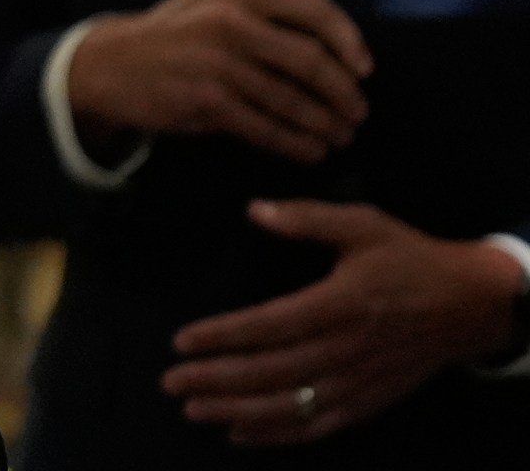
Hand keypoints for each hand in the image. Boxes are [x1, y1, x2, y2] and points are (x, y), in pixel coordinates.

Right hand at [68, 0, 371, 163]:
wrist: (109, 65)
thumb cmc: (173, 35)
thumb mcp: (212, 3)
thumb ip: (264, 13)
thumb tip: (332, 45)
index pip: (313, 8)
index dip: (348, 40)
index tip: (364, 69)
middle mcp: (230, 20)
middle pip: (311, 60)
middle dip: (343, 93)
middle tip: (357, 113)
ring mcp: (217, 62)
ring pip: (292, 100)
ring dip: (324, 124)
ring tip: (340, 136)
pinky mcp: (206, 100)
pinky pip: (265, 127)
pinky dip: (295, 143)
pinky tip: (309, 150)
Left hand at [162, 200, 522, 444]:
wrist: (472, 304)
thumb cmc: (410, 258)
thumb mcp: (364, 224)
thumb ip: (308, 218)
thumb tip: (255, 210)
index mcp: (341, 303)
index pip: (270, 326)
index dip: (223, 336)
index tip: (181, 341)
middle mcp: (347, 348)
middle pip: (272, 372)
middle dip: (216, 380)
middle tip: (170, 381)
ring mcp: (359, 380)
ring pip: (291, 405)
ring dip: (238, 411)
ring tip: (193, 408)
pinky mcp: (369, 400)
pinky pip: (319, 425)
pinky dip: (279, 433)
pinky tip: (240, 432)